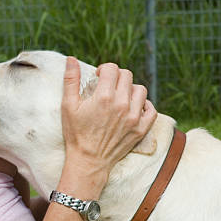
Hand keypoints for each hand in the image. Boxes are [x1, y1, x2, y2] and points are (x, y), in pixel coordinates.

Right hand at [59, 57, 156, 194]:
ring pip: (140, 90)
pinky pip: (151, 109)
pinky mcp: (141, 129)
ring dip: (130, 89)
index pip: (112, 68)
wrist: (88, 161)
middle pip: (127, 76)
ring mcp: (134, 117)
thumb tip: (71, 59)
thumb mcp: (68, 106)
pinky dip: (145, 105)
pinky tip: (134, 107)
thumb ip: (71, 80)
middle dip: (116, 77)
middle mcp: (122, 104)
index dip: (104, 69)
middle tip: (108, 86)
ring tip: (120, 96)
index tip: (99, 76)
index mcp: (104, 96)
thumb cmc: (76, 133)